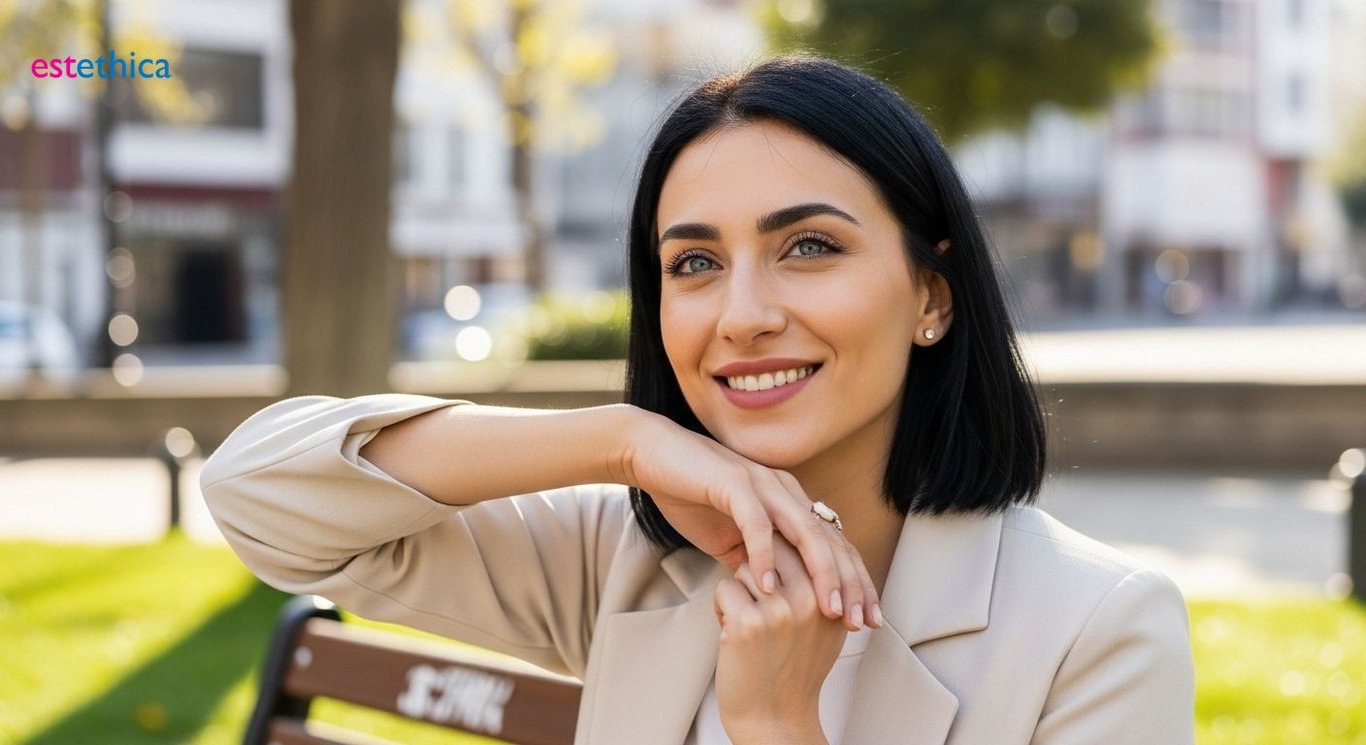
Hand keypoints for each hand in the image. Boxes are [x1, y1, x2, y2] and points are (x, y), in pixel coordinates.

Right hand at [620, 408, 879, 629]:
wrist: (653, 455)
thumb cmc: (691, 494)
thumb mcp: (730, 537)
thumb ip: (755, 561)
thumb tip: (773, 597)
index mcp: (789, 502)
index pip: (834, 545)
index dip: (854, 582)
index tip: (867, 619)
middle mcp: (785, 490)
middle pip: (831, 541)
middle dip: (850, 584)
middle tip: (860, 622)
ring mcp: (762, 484)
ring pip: (805, 532)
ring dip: (821, 572)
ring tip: (829, 609)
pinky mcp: (734, 483)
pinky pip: (757, 523)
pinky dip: (765, 555)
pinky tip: (769, 586)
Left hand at [713, 537, 842, 743]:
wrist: (775, 717)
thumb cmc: (795, 671)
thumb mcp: (827, 627)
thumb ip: (825, 586)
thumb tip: (815, 545)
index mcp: (832, 597)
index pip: (803, 544)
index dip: (779, 551)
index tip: (773, 572)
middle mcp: (810, 601)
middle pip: (773, 547)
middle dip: (759, 567)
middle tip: (759, 599)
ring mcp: (778, 612)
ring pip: (746, 567)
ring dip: (740, 591)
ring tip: (749, 623)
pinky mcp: (747, 624)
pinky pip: (725, 588)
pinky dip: (722, 608)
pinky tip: (732, 634)